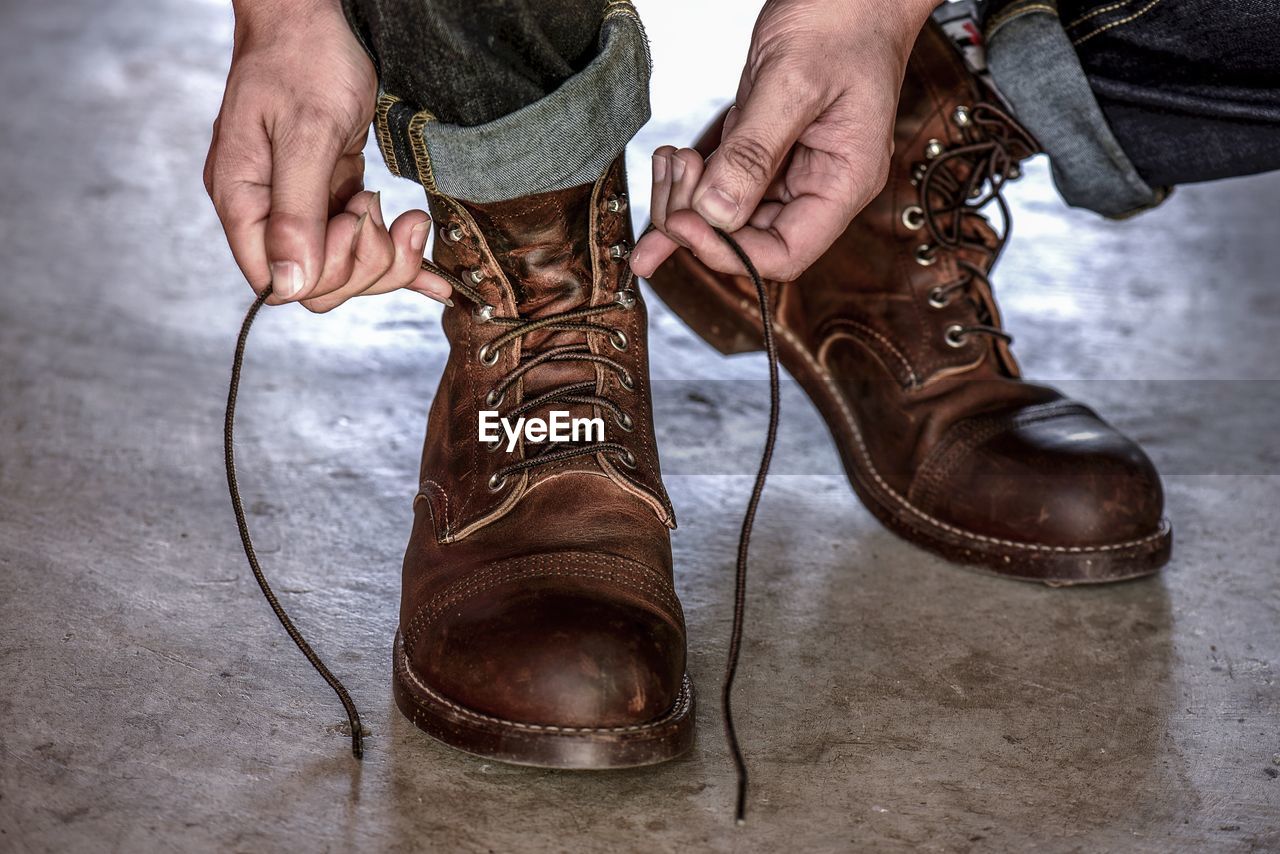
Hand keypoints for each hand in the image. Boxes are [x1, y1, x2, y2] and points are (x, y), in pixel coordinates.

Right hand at [204, 0, 451, 309]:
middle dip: (364, 262)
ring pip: (345, 270)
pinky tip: (432, 276)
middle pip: (317, 282)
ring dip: (387, 256)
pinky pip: (363, 244)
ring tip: (409, 217)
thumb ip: (297, 211)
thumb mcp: (307, 132)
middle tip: (386, 213)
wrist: (317, 14)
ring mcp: (301, 204)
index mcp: (243, 198)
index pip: (275, 279)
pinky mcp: (332, 195)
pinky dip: (400, 260)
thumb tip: (289, 283)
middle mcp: (267, 209)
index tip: (355, 221)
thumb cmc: (303, 56)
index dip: (324, 270)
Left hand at [632, 0, 937, 281]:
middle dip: (700, 220)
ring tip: (671, 157)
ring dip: (687, 199)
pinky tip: (667, 169)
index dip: (730, 252)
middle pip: (748, 241)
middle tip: (674, 174)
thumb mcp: (793, 81)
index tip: (687, 223)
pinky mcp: (762, 148)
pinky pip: (721, 183)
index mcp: (843, 182)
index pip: (784, 253)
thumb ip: (754, 151)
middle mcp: (817, 184)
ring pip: (727, 215)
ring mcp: (788, 168)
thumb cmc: (844, 19)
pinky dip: (689, 183)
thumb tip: (716, 213)